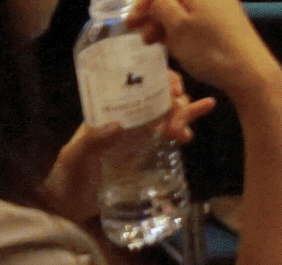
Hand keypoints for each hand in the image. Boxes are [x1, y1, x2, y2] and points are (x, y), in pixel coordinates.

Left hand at [44, 72, 212, 220]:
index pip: (135, 84)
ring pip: (169, 108)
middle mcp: (127, 115)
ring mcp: (141, 129)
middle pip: (158, 94)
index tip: (173, 88)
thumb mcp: (74, 159)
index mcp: (108, 111)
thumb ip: (91, 143)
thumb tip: (117, 125)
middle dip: (174, 100)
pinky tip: (207, 107)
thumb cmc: (69, 178)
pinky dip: (191, 116)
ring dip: (184, 112)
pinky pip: (173, 127)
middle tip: (177, 120)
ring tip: (182, 132)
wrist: (72, 206)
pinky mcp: (151, 146)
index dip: (158, 78)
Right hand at [129, 0, 281, 105]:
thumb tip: (159, 2)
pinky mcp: (232, 26)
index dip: (143, 3)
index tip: (130, 23)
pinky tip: (178, 48)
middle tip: (144, 39)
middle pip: (178, 0)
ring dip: (169, 27)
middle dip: (156, 17)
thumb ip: (162, 8)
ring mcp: (227, 10)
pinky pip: (201, 23)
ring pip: (189, 13)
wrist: (249, 72)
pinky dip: (185, 32)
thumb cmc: (208, 50)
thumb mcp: (177, 27)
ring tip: (158, 46)